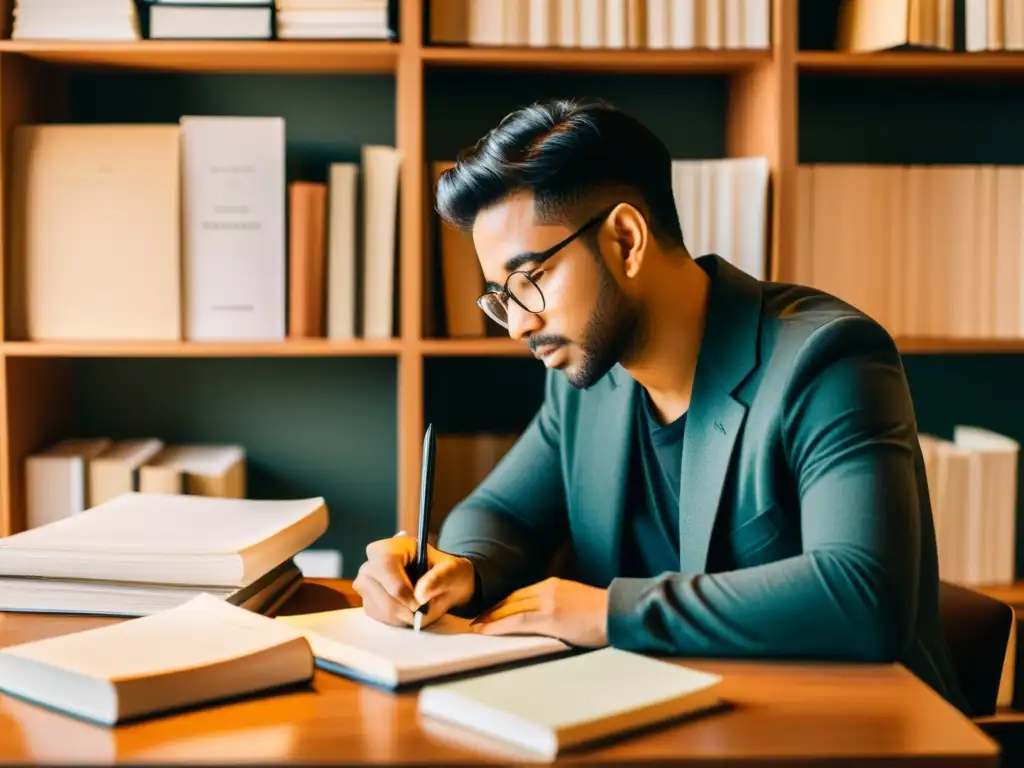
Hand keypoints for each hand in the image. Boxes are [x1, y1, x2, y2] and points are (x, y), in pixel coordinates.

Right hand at [352, 533, 475, 629]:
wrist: (443, 583)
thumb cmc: (447, 572)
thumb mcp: (453, 570)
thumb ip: (440, 578)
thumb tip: (420, 596)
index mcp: (391, 547)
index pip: (386, 566)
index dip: (402, 590)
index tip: (420, 604)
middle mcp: (372, 563)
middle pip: (381, 593)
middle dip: (406, 609)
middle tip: (425, 611)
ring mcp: (365, 583)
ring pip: (381, 609)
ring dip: (404, 617)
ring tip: (421, 608)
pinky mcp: (367, 601)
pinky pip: (380, 618)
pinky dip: (398, 621)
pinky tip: (410, 611)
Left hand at [470, 577, 609, 647]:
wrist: (618, 613)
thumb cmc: (602, 614)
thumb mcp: (575, 603)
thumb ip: (557, 606)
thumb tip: (546, 619)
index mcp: (553, 585)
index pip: (520, 594)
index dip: (502, 604)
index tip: (490, 613)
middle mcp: (547, 589)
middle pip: (512, 599)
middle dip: (492, 611)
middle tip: (476, 621)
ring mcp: (548, 601)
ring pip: (510, 608)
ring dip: (490, 619)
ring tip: (476, 628)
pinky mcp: (550, 616)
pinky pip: (518, 619)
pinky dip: (499, 624)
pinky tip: (487, 630)